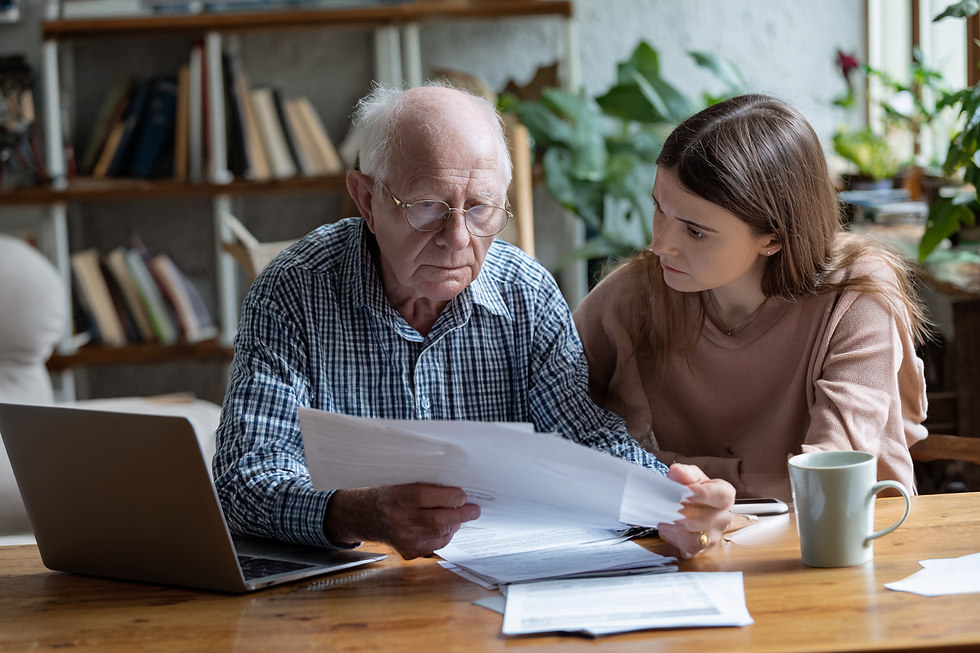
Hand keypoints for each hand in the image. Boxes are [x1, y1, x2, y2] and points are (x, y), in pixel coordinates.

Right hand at [324, 483, 480, 558]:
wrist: (366, 515)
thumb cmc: (389, 495)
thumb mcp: (402, 483)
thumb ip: (426, 486)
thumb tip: (456, 490)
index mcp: (397, 497)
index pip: (425, 497)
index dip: (448, 497)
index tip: (462, 495)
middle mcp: (399, 520)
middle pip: (437, 520)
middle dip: (461, 514)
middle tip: (474, 510)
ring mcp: (404, 538)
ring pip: (440, 534)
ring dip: (454, 524)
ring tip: (458, 515)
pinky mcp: (409, 551)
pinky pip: (436, 544)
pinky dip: (445, 535)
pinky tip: (444, 526)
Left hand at [656, 463, 734, 558]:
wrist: (692, 507)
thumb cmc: (694, 492)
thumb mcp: (691, 477)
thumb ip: (684, 473)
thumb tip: (677, 472)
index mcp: (725, 496)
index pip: (719, 496)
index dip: (701, 494)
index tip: (685, 491)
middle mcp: (724, 517)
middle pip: (700, 518)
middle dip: (679, 511)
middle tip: (666, 504)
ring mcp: (715, 535)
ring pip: (691, 534)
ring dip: (673, 524)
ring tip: (666, 514)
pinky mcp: (702, 548)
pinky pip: (686, 545)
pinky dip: (672, 535)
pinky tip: (669, 526)